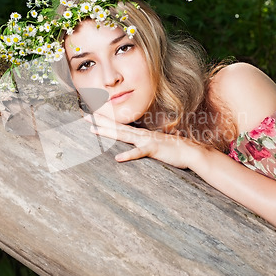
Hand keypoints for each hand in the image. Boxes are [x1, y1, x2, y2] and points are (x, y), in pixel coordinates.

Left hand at [84, 113, 201, 168]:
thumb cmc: (174, 150)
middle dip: (100, 121)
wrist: (190, 152)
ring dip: (108, 132)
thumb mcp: (155, 145)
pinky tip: (118, 158)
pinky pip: (139, 152)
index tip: (93, 117)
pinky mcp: (153, 149)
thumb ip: (145, 144)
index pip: (120, 126)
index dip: (106, 121)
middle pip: (117, 127)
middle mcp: (141, 134)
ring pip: (123, 135)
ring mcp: (147, 140)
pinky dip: (129, 155)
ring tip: (93, 130)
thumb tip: (137, 144)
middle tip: (85, 117)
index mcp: (141, 133)